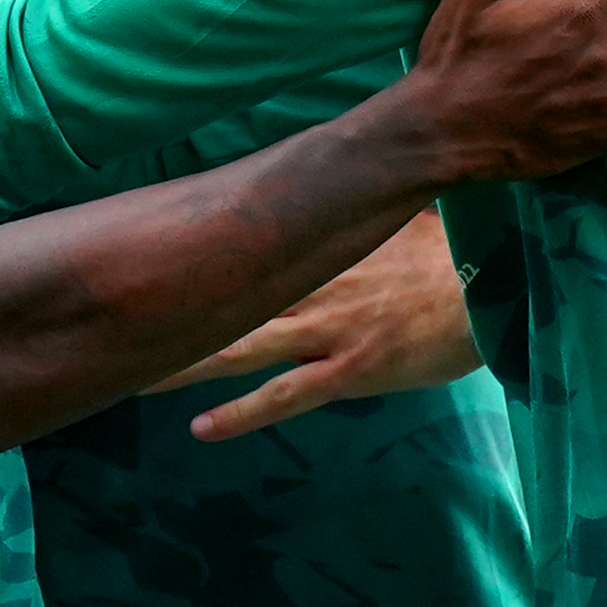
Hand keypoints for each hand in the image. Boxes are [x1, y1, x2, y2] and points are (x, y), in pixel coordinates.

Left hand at [148, 210, 481, 440]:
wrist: (496, 283)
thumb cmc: (456, 249)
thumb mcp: (402, 215)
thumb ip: (363, 211)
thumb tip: (354, 177)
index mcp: (319, 247)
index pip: (240, 248)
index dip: (191, 258)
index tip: (145, 259)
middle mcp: (310, 285)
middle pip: (222, 299)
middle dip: (168, 313)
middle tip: (110, 322)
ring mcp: (326, 330)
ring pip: (238, 347)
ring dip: (184, 363)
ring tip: (129, 376)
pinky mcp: (349, 370)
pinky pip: (284, 397)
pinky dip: (242, 414)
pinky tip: (202, 429)